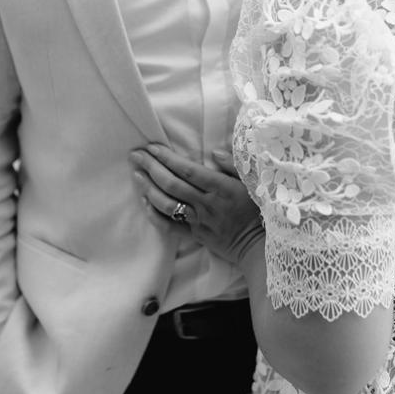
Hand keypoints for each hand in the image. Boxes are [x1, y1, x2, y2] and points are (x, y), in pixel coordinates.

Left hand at [130, 144, 263, 267]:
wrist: (259, 246)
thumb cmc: (258, 210)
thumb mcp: (253, 183)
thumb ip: (234, 165)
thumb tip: (214, 152)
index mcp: (221, 187)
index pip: (188, 170)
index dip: (168, 158)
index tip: (152, 147)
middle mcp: (206, 203)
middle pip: (172, 184)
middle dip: (151, 168)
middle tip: (135, 155)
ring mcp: (199, 221)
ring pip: (167, 204)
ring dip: (148, 189)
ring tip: (136, 175)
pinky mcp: (195, 235)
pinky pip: (169, 226)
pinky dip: (154, 215)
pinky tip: (145, 202)